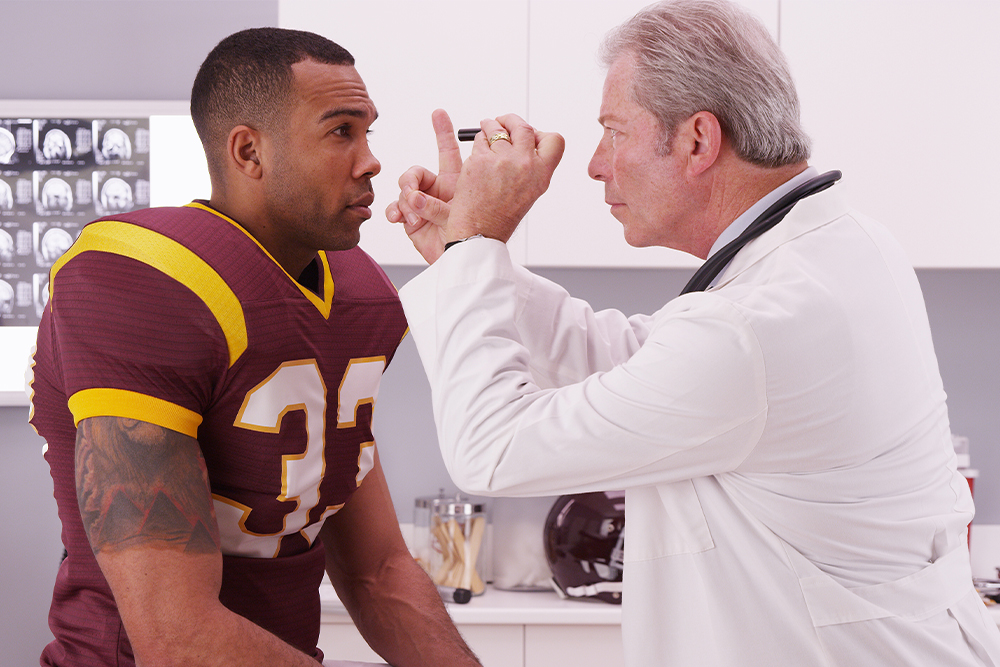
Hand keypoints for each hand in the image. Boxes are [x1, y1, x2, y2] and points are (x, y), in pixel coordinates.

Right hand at [386, 109, 461, 263]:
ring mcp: (422, 203)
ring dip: (407, 202)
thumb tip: (417, 196)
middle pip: (416, 171)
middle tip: (414, 193)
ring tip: (417, 217)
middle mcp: (437, 189)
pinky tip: (401, 219)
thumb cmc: (472, 235)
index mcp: (456, 181)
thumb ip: (442, 201)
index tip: (439, 113)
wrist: (462, 259)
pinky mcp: (410, 217)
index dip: (443, 131)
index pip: (448, 151)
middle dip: (411, 177)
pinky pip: (395, 207)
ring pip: (404, 189)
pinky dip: (397, 211)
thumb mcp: (466, 211)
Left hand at [448, 113, 563, 243]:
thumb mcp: (529, 192)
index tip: (529, 135)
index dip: (541, 133)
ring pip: (497, 128)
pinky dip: (478, 142)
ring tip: (486, 133)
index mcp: (541, 174)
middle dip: (510, 120)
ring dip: (490, 126)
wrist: (480, 232)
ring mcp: (502, 160)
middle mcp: (525, 165)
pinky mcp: (480, 160)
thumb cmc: (501, 216)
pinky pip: (480, 139)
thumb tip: (524, 140)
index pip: (555, 140)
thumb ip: (531, 166)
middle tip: (502, 122)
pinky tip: (477, 153)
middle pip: (523, 127)